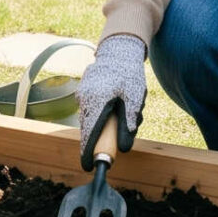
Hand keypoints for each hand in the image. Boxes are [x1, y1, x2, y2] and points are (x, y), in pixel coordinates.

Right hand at [76, 34, 147, 168]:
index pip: (90, 133)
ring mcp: (82, 94)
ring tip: (123, 110)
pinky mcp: (83, 92)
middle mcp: (85, 99)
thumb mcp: (135, 100)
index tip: (88, 166)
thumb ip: (128, 124)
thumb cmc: (128, 75)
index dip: (88, 152)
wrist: (119, 50)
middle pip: (89, 129)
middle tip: (116, 140)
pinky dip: (100, 115)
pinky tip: (116, 104)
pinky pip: (90, 110)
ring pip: (90, 119)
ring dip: (103, 125)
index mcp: (97, 101)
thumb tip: (124, 148)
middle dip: (102, 137)